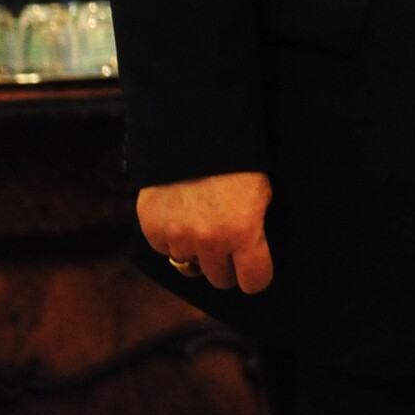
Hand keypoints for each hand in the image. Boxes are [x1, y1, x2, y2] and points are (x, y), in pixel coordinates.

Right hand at [137, 171, 273, 293]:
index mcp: (244, 232)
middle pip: (220, 279)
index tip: (254, 273)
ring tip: (200, 222)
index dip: (256, 277)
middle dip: (225, 266)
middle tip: (226, 247)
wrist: (196, 133)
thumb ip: (255, 230)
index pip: (254, 281)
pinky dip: (171, 238)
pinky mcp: (153, 228)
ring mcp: (179, 236)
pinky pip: (165, 248)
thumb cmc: (238, 162)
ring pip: (189, 264)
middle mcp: (210, 240)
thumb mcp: (261, 194)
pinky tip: (180, 215)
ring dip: (195, 250)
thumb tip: (252, 255)